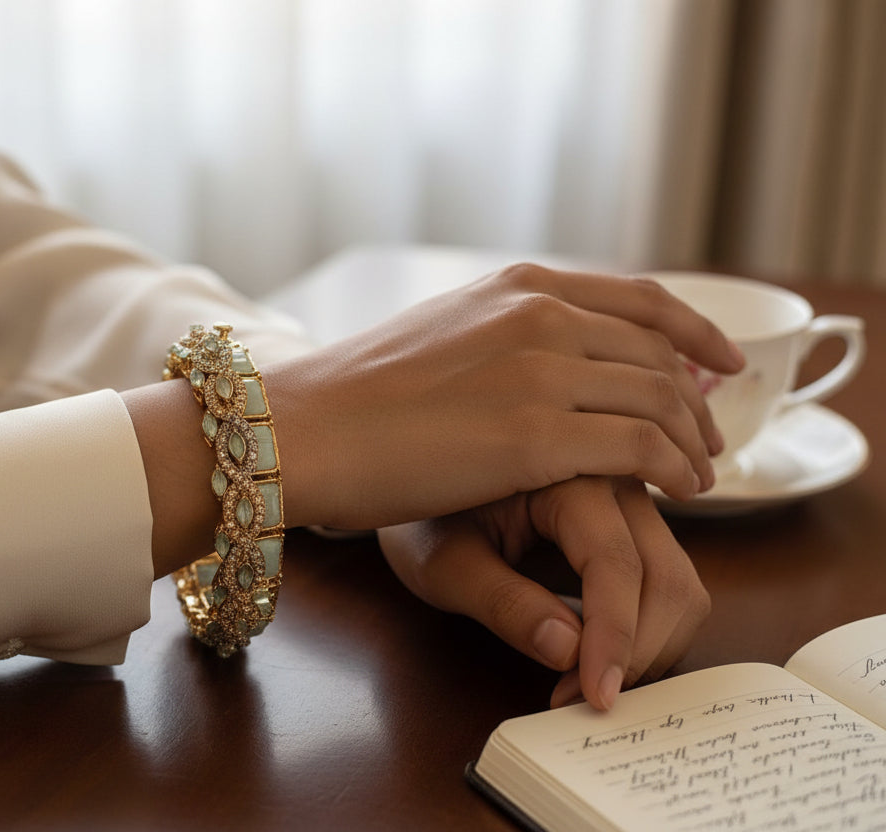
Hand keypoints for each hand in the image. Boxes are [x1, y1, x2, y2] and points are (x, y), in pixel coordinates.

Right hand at [268, 263, 744, 530]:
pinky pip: (639, 448)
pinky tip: (678, 491)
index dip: (695, 333)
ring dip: (692, 442)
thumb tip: (549, 348)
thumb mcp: (444, 331)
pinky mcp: (534, 437)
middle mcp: (540, 315)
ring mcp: (540, 372)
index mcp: (518, 286)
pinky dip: (674, 468)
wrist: (304, 426)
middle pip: (658, 354)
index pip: (641, 300)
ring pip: (659, 401)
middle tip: (708, 438)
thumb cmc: (358, 394)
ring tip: (699, 475)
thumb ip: (505, 330)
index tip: (720, 363)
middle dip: (696, 401)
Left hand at [377, 476, 709, 709]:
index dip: (613, 637)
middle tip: (587, 701)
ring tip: (589, 684)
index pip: (615, 562)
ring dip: (652, 647)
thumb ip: (503, 603)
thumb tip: (569, 651)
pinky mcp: (634, 528)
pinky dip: (651, 631)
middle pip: (667, 577)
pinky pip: (669, 583)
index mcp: (565, 470)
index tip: (594, 695)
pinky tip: (602, 658)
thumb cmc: (424, 518)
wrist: (414, 479)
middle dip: (639, 652)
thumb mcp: (443, 562)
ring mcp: (631, 503)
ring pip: (680, 585)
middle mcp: (614, 478)